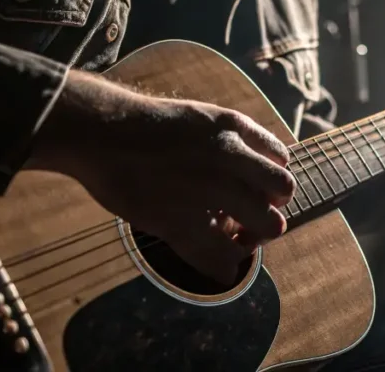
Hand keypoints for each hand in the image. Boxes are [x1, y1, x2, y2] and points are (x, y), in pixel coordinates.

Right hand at [28, 71, 293, 284]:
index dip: (271, 181)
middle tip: (251, 219)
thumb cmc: (144, 126)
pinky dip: (225, 268)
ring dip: (256, 238)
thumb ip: (231, 139)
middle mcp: (229, 156)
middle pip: (284, 191)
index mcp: (233, 128)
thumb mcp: (199, 117)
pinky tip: (220, 268)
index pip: (282, 160)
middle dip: (273, 206)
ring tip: (236, 240)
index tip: (254, 191)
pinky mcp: (182, 221)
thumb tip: (254, 167)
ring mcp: (208, 189)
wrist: (100, 131)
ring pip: (267, 225)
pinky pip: (221, 258)